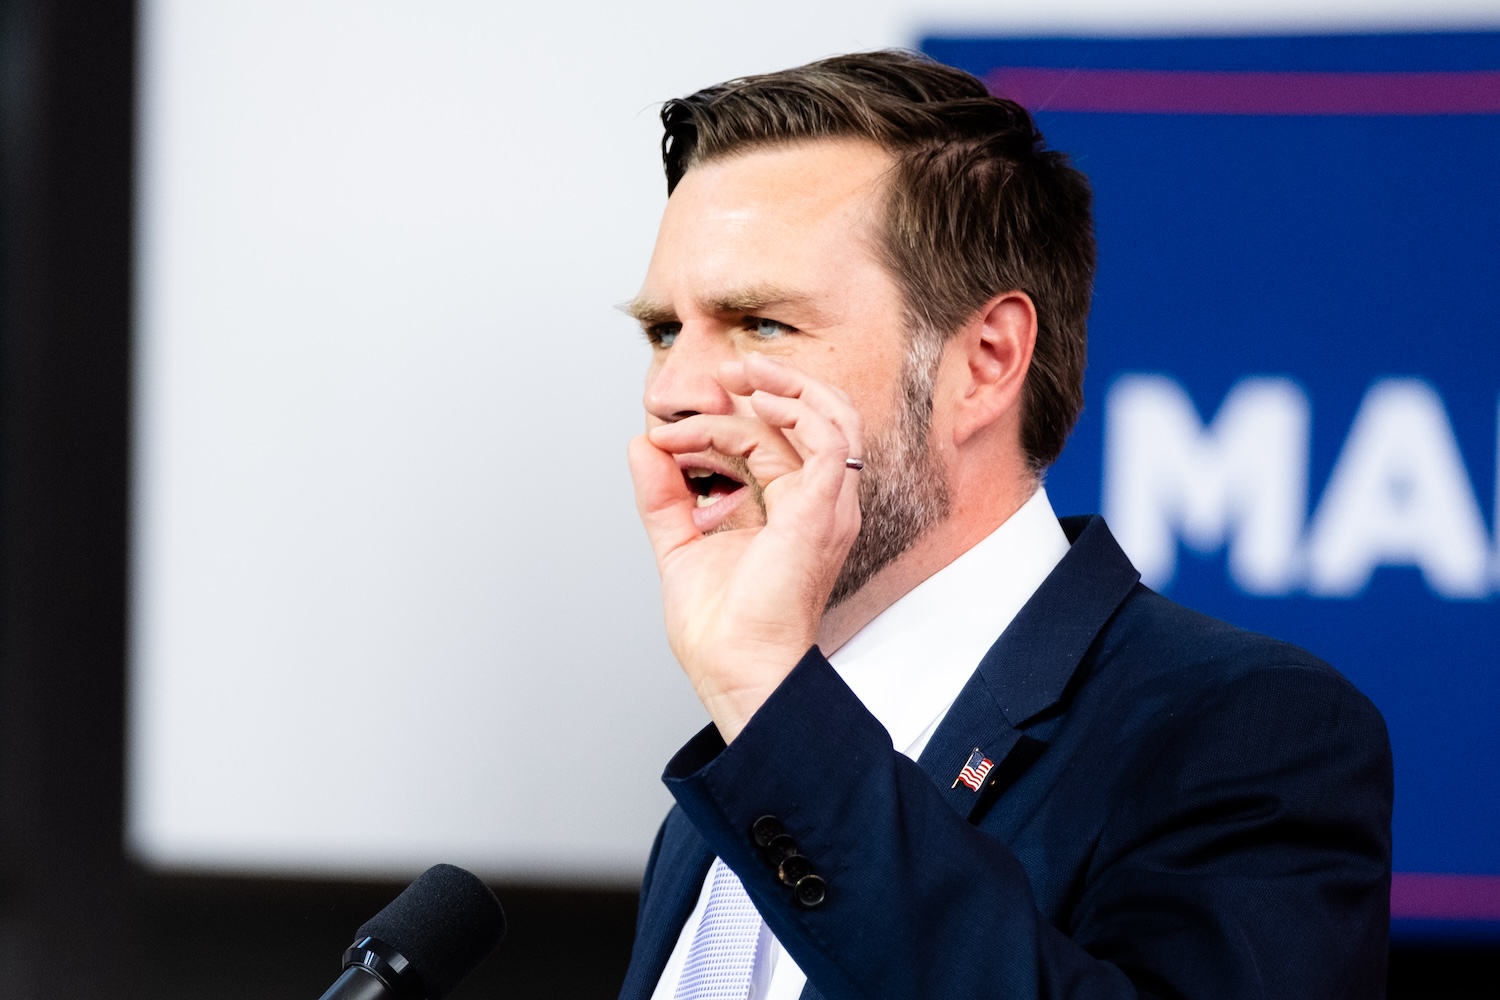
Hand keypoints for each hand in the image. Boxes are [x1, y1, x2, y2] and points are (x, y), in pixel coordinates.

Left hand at [628, 354, 863, 741]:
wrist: (734, 668)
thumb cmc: (721, 628)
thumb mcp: (679, 544)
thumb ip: (663, 494)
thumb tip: (641, 443)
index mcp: (792, 512)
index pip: (772, 442)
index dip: (717, 425)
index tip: (664, 436)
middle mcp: (816, 504)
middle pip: (809, 418)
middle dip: (766, 385)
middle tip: (719, 374)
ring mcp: (825, 506)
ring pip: (827, 417)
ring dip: (784, 385)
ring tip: (738, 374)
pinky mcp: (821, 511)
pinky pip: (829, 440)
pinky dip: (795, 411)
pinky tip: (755, 404)